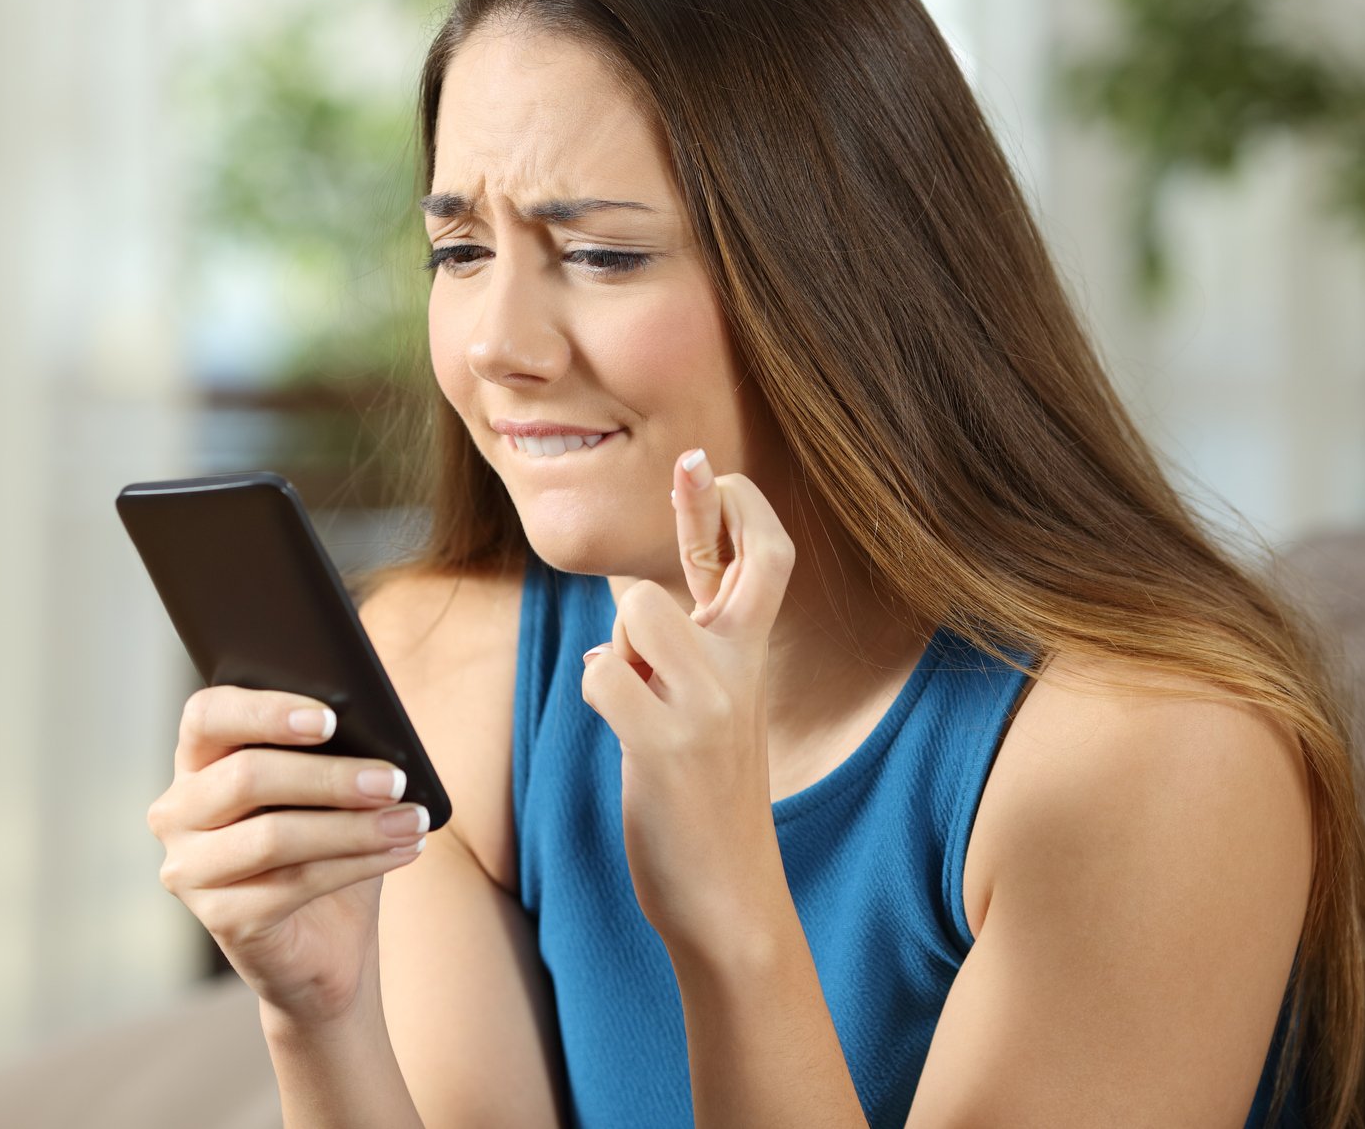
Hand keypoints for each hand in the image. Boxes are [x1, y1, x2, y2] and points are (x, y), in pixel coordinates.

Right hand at [145, 686, 430, 1026]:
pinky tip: (402, 850)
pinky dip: (358, 864)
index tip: (330, 718)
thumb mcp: (327, 790)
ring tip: (411, 819)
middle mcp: (178, 813)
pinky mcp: (222, 919)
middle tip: (394, 779)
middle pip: (247, 777)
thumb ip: (330, 752)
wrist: (327, 940)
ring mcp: (191, 870)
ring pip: (273, 836)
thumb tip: (374, 730)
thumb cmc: (326, 844)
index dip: (265, 712)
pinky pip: (294, 884)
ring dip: (354, 827)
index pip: (208, 716)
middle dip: (330, 777)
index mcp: (197, 761)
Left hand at [578, 447, 797, 955]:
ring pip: (640, 612)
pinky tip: (618, 725)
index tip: (711, 467)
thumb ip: (684, 651)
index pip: (766, 564)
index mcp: (751, 663)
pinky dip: (598, 690)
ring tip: (634, 695)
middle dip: (702, 510)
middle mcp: (742, 673)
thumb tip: (636, 588)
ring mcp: (709, 706)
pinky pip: (605, 676)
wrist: (730, 899)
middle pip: (734, 563)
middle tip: (691, 466)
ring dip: (618, 646)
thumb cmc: (706, 801)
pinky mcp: (667, 744)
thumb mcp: (710, 712)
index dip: (741, 508)